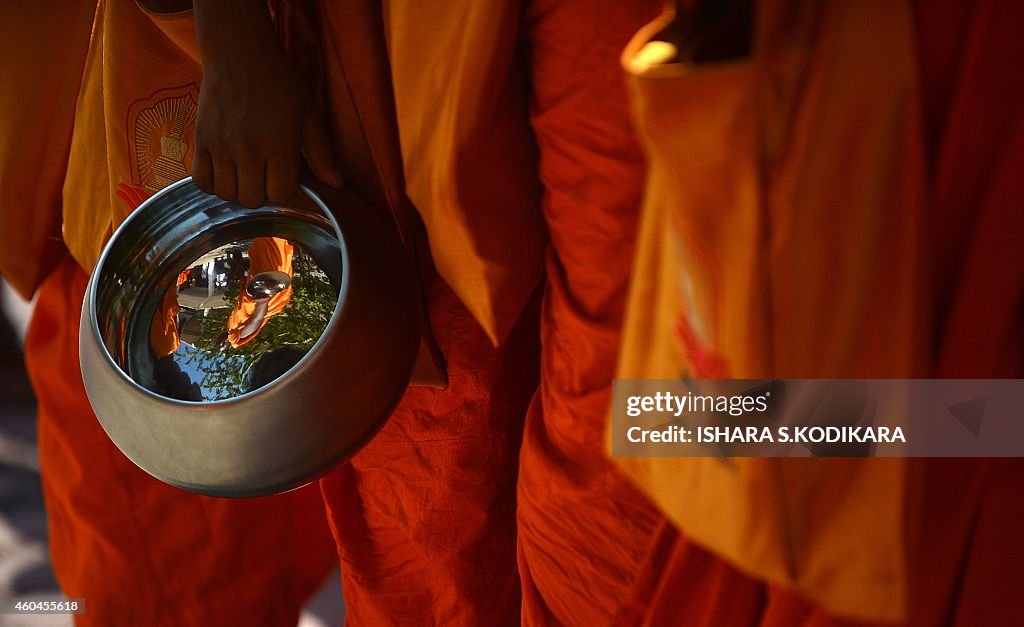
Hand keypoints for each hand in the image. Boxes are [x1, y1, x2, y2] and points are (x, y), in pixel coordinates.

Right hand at [192, 0, 341, 207]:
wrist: (240, 52)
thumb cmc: (280, 83)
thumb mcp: (308, 114)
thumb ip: (321, 153)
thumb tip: (336, 184)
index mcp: (280, 145)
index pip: (281, 194)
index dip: (284, 188)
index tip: (283, 173)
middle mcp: (249, 149)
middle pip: (253, 199)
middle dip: (261, 191)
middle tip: (263, 173)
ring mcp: (221, 145)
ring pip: (227, 194)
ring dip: (237, 189)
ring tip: (244, 171)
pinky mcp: (200, 139)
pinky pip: (202, 180)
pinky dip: (212, 182)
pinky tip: (224, 170)